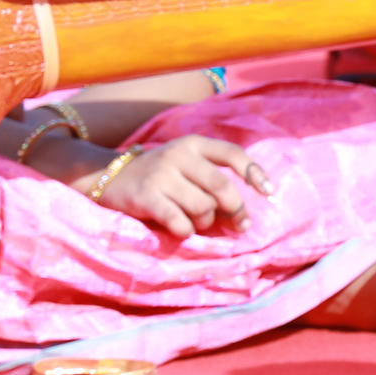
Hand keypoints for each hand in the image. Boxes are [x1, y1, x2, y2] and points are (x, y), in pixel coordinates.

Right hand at [90, 135, 272, 238]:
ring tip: (198, 223)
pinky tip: (182, 230)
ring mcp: (161, 174)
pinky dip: (186, 230)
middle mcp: (178, 155)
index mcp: (193, 144)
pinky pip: (178, 220)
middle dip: (235, 210)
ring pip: (202, 207)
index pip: (233, 154)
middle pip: (222, 187)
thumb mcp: (184, 162)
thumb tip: (243, 211)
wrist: (106, 176)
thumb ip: (211, 176)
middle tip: (239, 224)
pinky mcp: (145, 196)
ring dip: (206, 222)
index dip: (255, 173)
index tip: (269, 192)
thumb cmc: (158, 174)